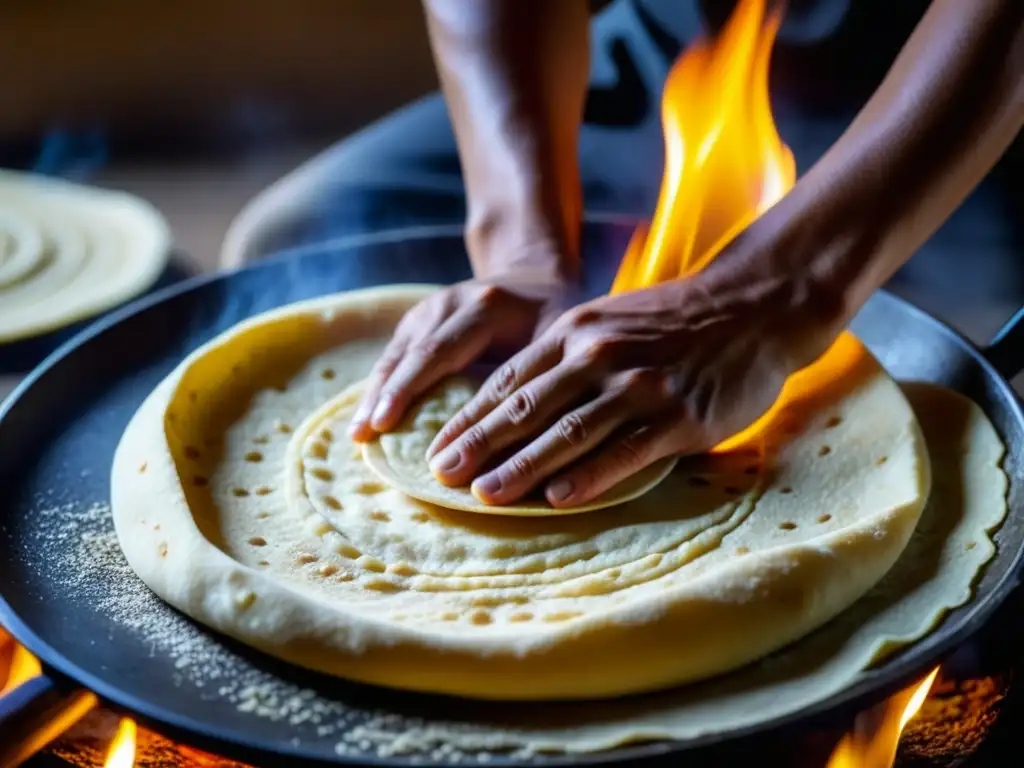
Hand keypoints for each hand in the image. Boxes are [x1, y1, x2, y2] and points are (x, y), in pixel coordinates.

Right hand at [349, 274, 573, 441]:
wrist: (535, 276)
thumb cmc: (554, 315)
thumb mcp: (559, 336)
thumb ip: (538, 374)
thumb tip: (520, 434)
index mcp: (485, 306)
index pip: (439, 351)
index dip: (409, 388)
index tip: (386, 424)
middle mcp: (451, 302)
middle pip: (409, 354)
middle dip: (383, 396)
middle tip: (361, 435)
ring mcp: (430, 308)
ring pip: (395, 354)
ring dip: (373, 394)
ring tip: (357, 433)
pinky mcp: (419, 320)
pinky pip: (395, 355)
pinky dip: (381, 386)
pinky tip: (368, 417)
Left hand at [425, 277, 829, 507]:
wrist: (752, 304)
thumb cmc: (672, 320)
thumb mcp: (607, 320)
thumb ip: (564, 355)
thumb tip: (514, 403)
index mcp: (574, 333)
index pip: (507, 382)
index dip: (468, 419)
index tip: (436, 448)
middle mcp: (598, 357)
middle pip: (526, 408)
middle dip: (478, 445)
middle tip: (441, 476)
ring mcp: (639, 386)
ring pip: (568, 432)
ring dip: (521, 467)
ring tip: (484, 496)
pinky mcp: (678, 416)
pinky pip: (625, 451)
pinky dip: (589, 476)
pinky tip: (559, 499)